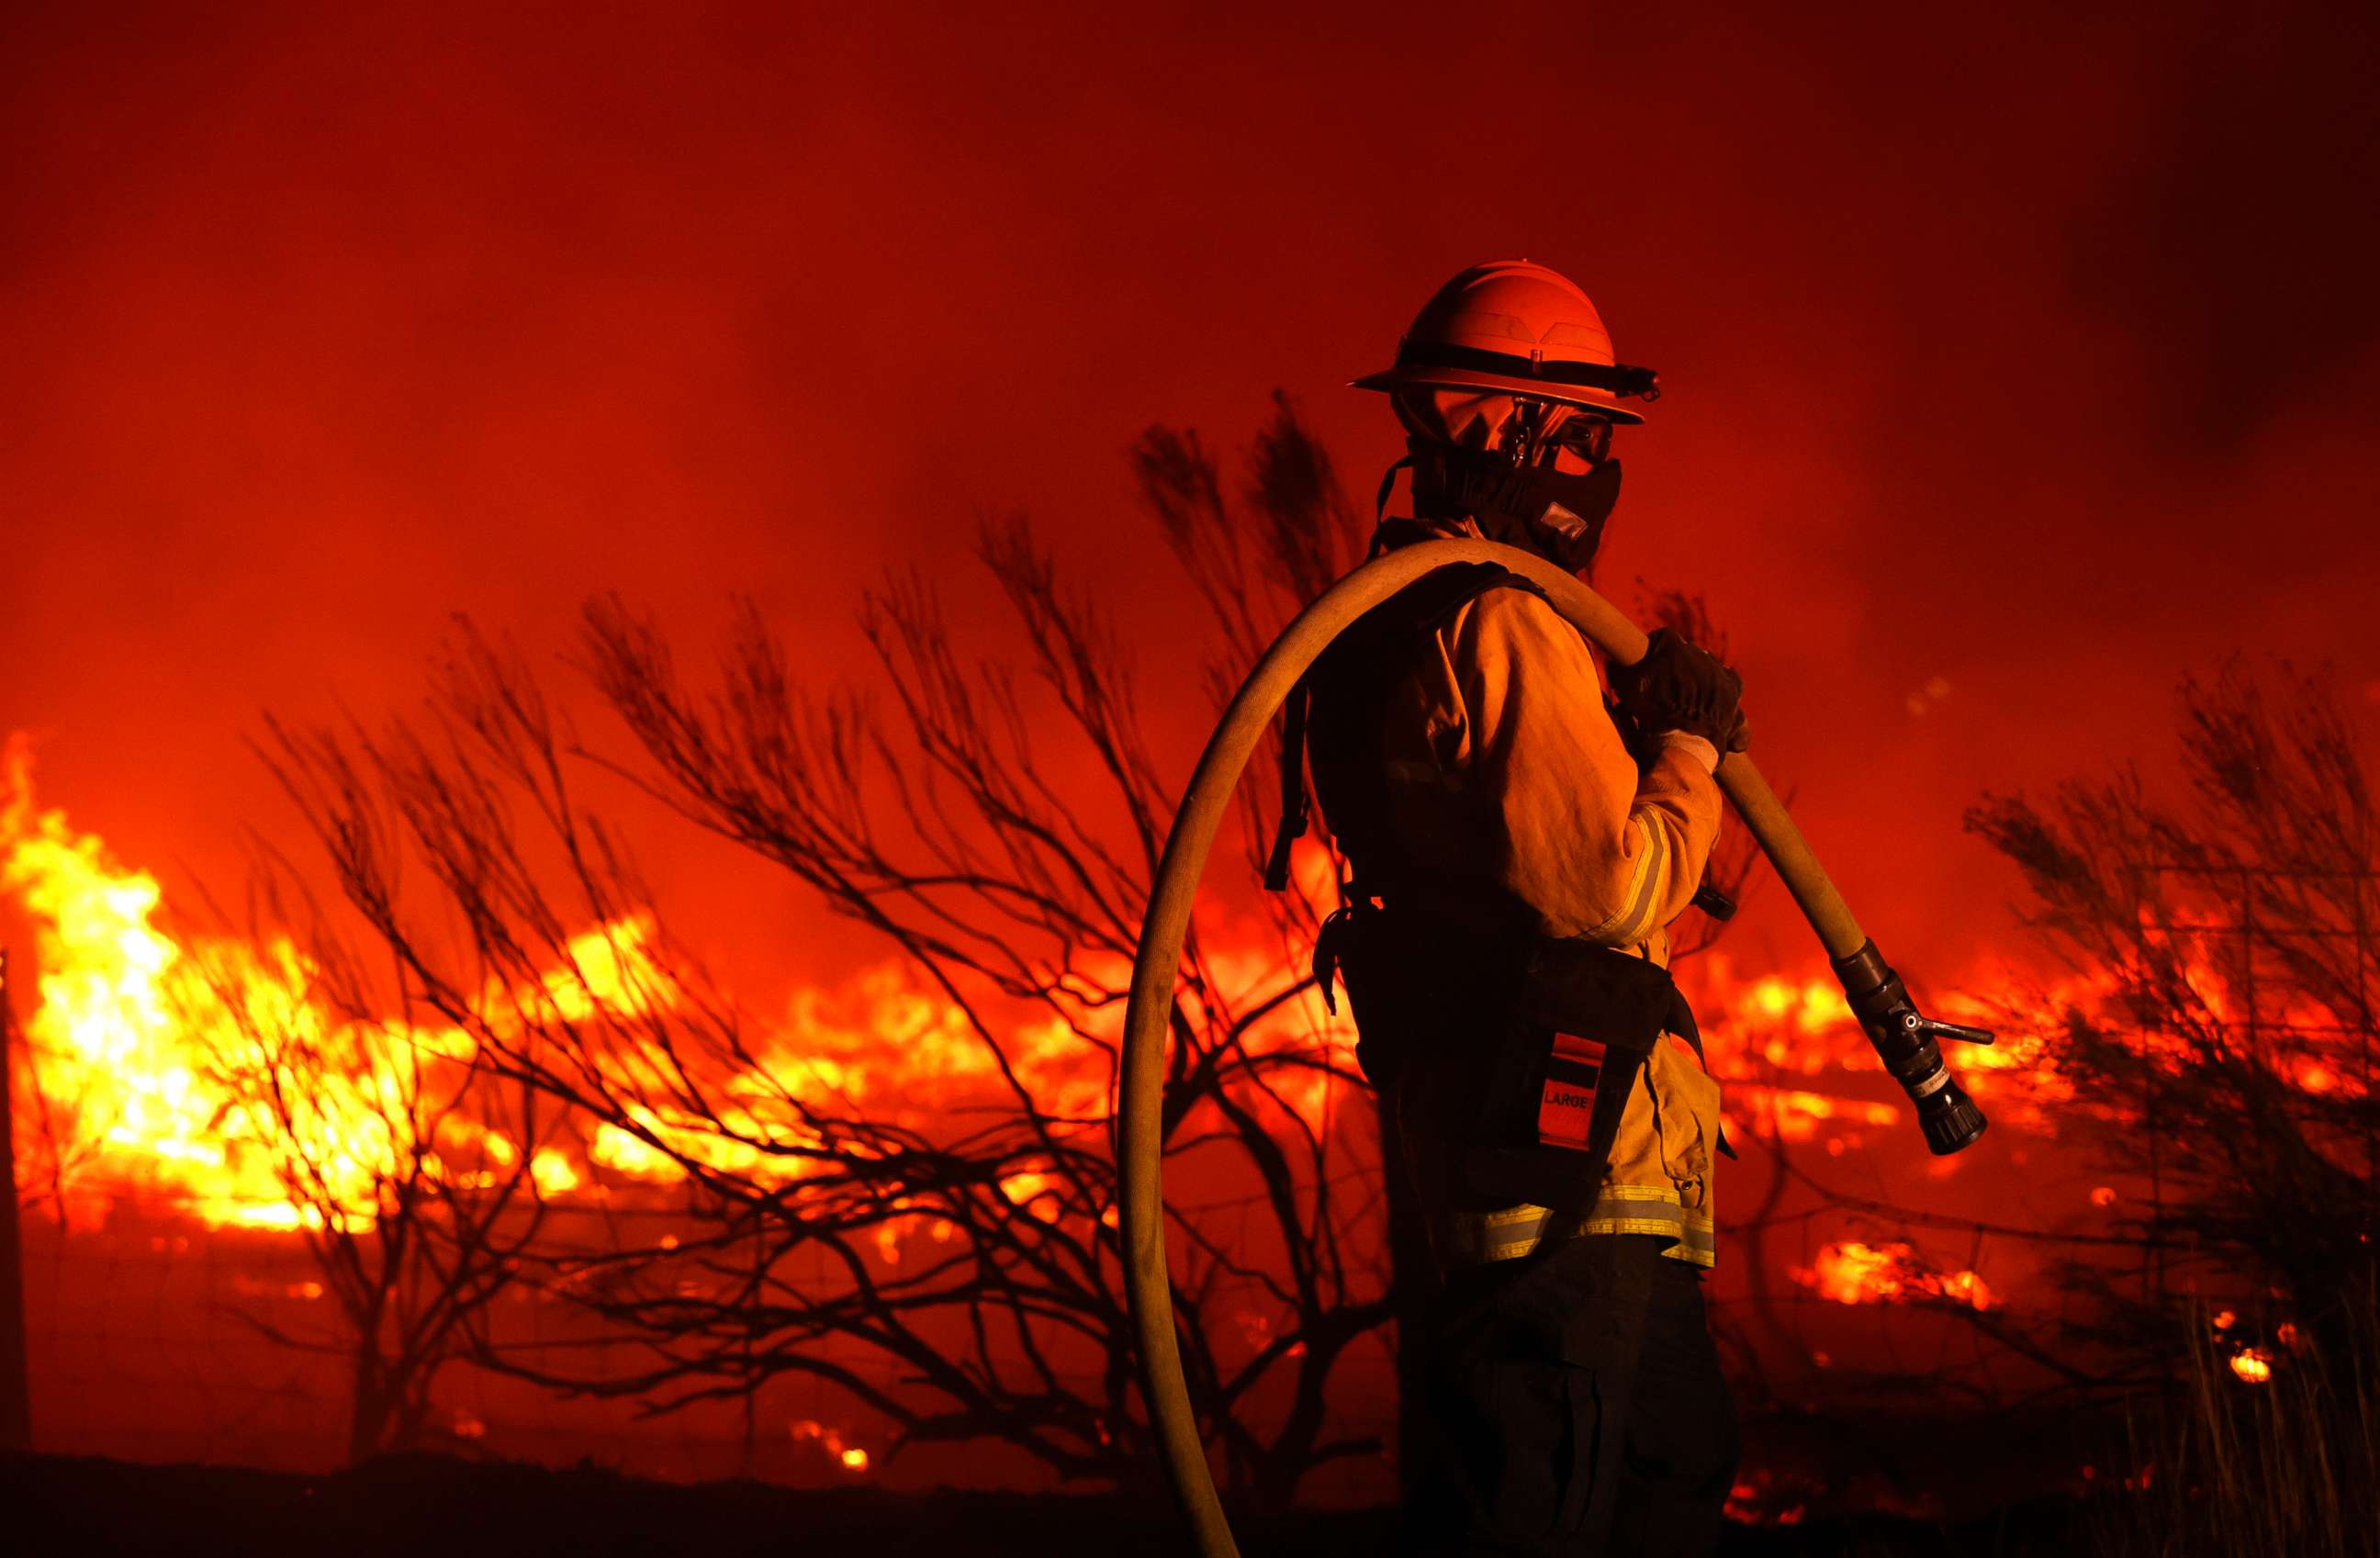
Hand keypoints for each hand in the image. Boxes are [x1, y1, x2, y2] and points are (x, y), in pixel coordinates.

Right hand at [1609, 629, 1743, 750]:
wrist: (1685, 738)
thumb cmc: (1653, 710)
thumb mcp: (1626, 688)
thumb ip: (1617, 670)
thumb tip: (1612, 664)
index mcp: (1671, 643)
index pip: (1660, 640)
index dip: (1652, 655)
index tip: (1647, 671)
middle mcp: (1698, 651)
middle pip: (1686, 654)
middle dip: (1678, 667)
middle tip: (1666, 688)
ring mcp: (1718, 670)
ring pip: (1707, 669)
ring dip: (1700, 680)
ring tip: (1689, 701)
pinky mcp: (1733, 689)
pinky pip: (1729, 686)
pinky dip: (1724, 696)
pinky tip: (1717, 706)